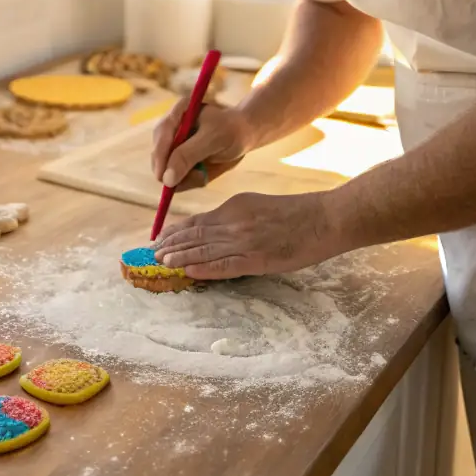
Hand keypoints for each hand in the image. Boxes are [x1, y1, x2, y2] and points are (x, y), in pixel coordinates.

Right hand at [152, 99, 251, 191]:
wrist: (244, 135)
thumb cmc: (232, 131)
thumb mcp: (213, 140)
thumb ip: (188, 155)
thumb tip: (166, 179)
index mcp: (178, 112)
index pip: (161, 135)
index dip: (160, 156)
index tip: (162, 178)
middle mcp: (170, 128)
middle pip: (158, 154)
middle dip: (174, 170)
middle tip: (196, 176)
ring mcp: (172, 144)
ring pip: (165, 169)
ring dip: (184, 177)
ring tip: (204, 173)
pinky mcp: (177, 158)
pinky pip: (175, 177)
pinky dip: (188, 180)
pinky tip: (203, 173)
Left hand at [153, 191, 343, 279]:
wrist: (324, 218)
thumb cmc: (297, 212)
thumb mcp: (259, 205)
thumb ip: (236, 216)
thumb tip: (214, 229)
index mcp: (235, 206)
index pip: (198, 221)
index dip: (175, 231)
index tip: (159, 237)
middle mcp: (234, 222)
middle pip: (195, 235)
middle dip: (170, 244)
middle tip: (151, 253)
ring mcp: (244, 241)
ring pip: (203, 250)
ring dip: (179, 256)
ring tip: (160, 262)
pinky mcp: (256, 259)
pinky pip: (223, 265)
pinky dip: (202, 268)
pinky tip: (187, 271)